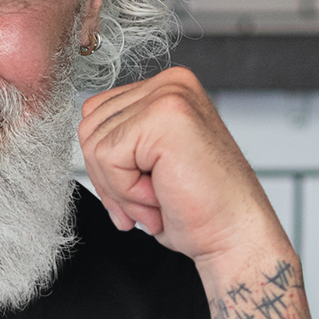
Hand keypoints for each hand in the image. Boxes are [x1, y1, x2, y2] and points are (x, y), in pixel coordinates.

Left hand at [78, 68, 287, 271]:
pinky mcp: (165, 115)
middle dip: (110, 178)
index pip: (96, 116)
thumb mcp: (147, 164)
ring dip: (121, 188)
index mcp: (167, 90)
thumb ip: (120, 140)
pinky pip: (107, 158)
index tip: (141, 191)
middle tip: (151, 200)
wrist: (234, 235)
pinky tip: (161, 196)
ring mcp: (170, 95)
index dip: (107, 165)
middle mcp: (170, 84)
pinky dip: (127, 191)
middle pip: (89, 128)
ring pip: (95, 144)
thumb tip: (84, 138)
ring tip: (159, 197)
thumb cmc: (197, 208)